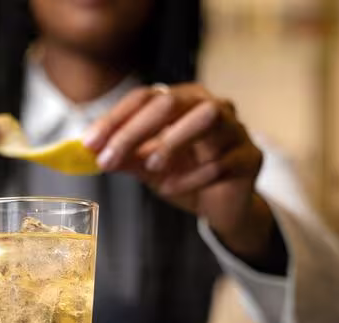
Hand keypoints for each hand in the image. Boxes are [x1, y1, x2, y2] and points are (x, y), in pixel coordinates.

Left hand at [83, 84, 273, 259]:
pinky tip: (171, 188)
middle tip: (108, 159)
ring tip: (150, 166)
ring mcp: (235, 129)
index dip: (115, 119)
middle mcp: (211, 105)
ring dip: (173, 140)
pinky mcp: (250, 157)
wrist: (223, 207)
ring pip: (207, 119)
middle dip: (134, 131)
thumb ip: (125, 157)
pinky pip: (221, 162)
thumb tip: (89, 153)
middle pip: (171, 103)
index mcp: (183, 100)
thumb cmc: (185, 177)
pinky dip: (192, 176)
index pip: (145, 98)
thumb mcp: (148, 168)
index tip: (88, 144)